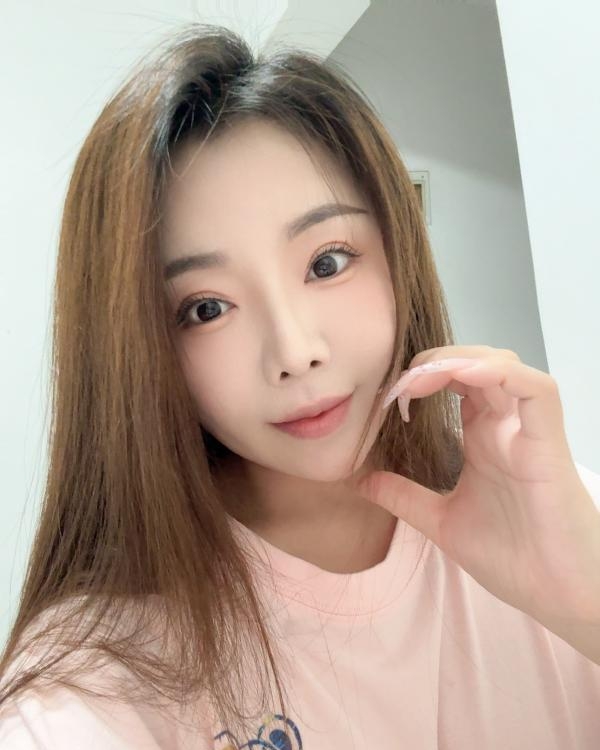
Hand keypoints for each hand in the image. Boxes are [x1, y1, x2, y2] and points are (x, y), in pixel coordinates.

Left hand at [355, 345, 599, 628]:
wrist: (557, 596)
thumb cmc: (513, 557)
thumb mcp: (441, 521)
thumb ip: (403, 497)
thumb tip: (359, 481)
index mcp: (483, 437)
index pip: (456, 382)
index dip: (422, 376)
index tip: (390, 395)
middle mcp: (505, 427)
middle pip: (476, 364)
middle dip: (436, 360)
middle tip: (401, 383)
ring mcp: (528, 432)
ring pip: (504, 366)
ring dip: (462, 359)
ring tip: (424, 376)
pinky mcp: (549, 445)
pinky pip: (537, 391)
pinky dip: (502, 374)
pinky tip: (466, 377)